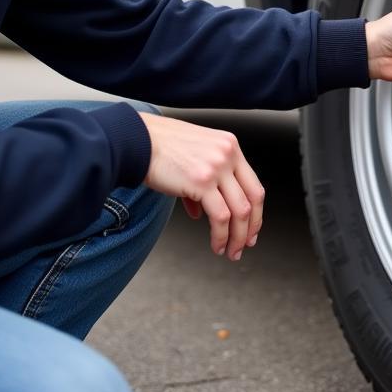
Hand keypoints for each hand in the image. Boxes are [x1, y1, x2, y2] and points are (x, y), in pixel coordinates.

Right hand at [138, 113, 264, 260]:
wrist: (135, 140)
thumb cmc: (158, 147)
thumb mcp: (192, 156)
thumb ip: (203, 181)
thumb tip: (200, 211)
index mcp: (230, 145)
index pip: (253, 183)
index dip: (256, 210)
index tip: (252, 227)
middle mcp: (228, 154)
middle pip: (253, 198)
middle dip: (251, 227)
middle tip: (246, 244)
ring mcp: (217, 167)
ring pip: (240, 211)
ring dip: (237, 237)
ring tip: (231, 251)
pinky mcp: (202, 182)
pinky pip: (220, 216)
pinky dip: (221, 236)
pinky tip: (217, 245)